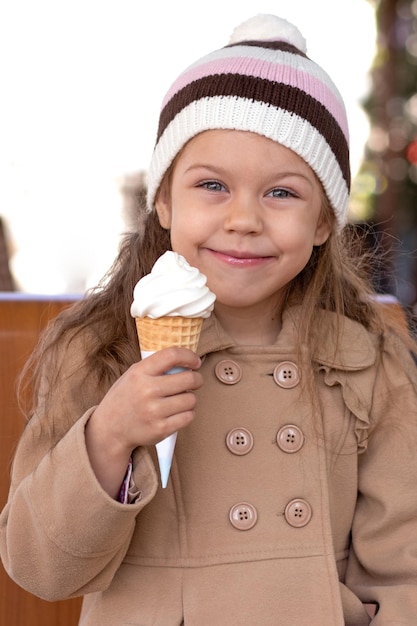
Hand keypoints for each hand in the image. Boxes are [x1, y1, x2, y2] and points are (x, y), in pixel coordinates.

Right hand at [85, 347, 201, 496]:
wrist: (110, 429)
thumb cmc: (126, 398)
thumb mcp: (133, 375)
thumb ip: (156, 367)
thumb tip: (187, 362)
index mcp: (139, 373)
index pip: (172, 355)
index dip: (189, 356)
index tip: (195, 362)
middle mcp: (146, 390)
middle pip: (189, 379)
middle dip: (197, 379)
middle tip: (195, 381)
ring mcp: (154, 411)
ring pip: (191, 399)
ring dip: (190, 399)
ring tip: (180, 399)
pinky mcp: (161, 429)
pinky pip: (188, 417)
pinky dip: (187, 414)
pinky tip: (178, 412)